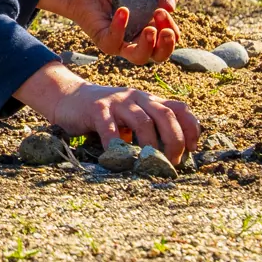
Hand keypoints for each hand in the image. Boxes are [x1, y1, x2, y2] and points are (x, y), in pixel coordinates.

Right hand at [15, 62, 200, 162]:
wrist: (69, 98)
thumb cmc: (105, 114)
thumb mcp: (132, 115)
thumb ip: (150, 126)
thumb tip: (175, 153)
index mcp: (149, 100)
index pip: (180, 109)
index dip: (191, 129)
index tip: (192, 150)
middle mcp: (137, 98)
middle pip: (166, 115)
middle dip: (174, 141)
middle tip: (171, 163)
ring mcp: (117, 102)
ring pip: (143, 122)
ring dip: (150, 146)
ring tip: (149, 164)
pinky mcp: (96, 109)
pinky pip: (110, 130)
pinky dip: (118, 148)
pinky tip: (119, 160)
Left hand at [39, 0, 182, 64]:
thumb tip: (172, 8)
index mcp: (153, 29)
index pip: (170, 38)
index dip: (171, 28)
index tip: (163, 9)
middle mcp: (139, 41)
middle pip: (160, 56)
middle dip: (167, 45)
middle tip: (164, 30)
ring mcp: (121, 44)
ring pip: (139, 58)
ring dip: (148, 46)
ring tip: (150, 30)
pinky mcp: (105, 42)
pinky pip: (114, 43)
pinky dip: (120, 27)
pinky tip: (123, 11)